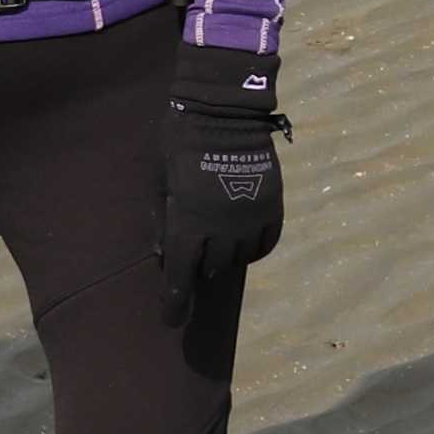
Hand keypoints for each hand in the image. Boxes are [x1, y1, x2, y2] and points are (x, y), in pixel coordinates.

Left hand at [155, 42, 285, 327]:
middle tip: (193, 250)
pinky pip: (265, 244)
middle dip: (197, 265)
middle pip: (209, 268)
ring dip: (223, 255)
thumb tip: (166, 255)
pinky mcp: (272, 207)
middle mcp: (221, 229)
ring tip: (216, 236)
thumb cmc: (180, 143)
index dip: (175, 304)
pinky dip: (252, 247)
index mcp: (188, 223)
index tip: (171, 322)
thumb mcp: (160, 180)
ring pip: (237, 258)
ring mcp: (250, 219)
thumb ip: (163, 220)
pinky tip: (242, 239)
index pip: (181, 276)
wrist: (223, 111)